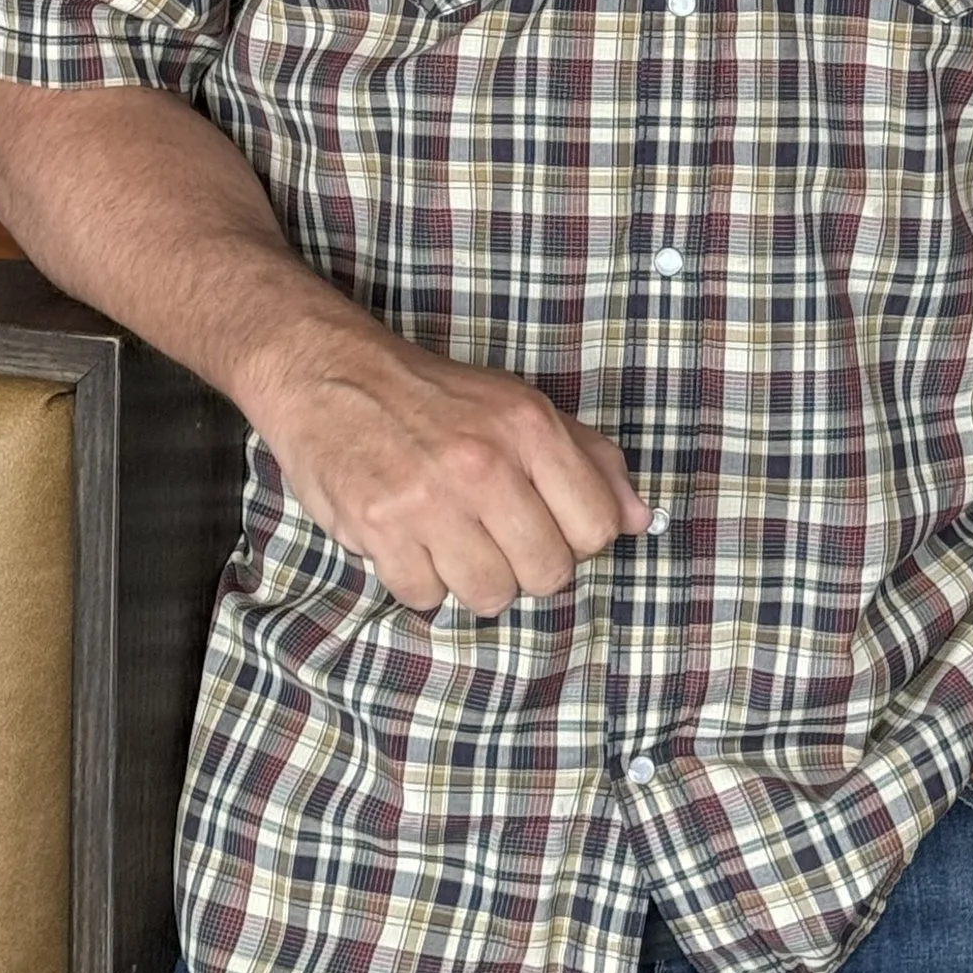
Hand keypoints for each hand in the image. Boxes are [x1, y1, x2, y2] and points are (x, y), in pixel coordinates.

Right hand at [254, 322, 652, 614]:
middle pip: (547, 574)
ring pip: (490, 595)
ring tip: (450, 537)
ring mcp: (430, 499)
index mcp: (529, 426)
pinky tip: (409, 539)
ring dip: (471, 577)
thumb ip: (586, 459)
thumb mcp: (519, 406)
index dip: (576, 539)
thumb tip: (639, 518)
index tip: (547, 524)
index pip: (596, 528)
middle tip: (494, 536)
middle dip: (525, 567)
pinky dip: (419, 580)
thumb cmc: (434, 397)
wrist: (332, 375)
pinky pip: (425, 597)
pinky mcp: (380, 528)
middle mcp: (485, 463)